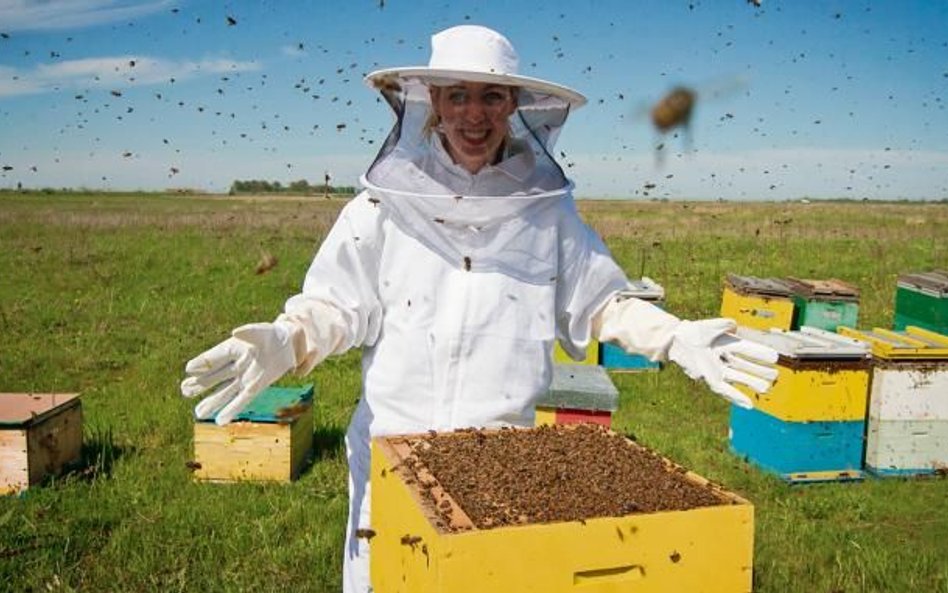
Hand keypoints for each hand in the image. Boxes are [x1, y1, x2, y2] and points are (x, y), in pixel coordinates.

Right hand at [181, 322, 297, 424]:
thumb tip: (235, 332)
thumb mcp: (261, 332)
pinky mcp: (255, 387)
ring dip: (212, 402)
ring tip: (198, 413)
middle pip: (214, 377)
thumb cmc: (270, 335)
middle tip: (184, 390)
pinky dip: (231, 410)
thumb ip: (248, 332)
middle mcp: (234, 365)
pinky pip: (242, 400)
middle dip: (200, 384)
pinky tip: (220, 420)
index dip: (202, 363)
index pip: (213, 357)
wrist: (287, 345)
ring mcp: (244, 377)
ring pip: (225, 392)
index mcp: (231, 349)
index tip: (189, 368)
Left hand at [668, 318, 778, 407]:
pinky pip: (725, 390)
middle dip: (760, 372)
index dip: (760, 353)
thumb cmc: (693, 331)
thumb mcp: (712, 326)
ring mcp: (717, 369)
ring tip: (767, 389)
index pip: (747, 349)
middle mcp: (724, 358)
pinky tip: (749, 404)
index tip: (775, 357)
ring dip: (752, 384)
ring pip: (738, 379)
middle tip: (775, 376)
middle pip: (745, 366)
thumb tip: (736, 326)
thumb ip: (726, 324)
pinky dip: (737, 397)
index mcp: (727, 344)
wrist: (676, 340)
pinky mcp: (709, 378)